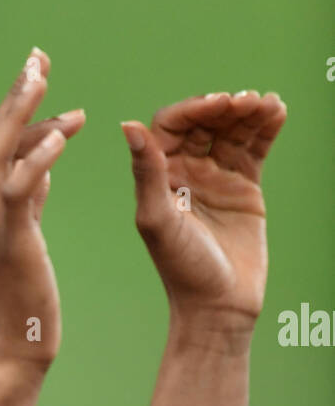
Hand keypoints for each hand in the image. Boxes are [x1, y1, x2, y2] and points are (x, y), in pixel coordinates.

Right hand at [0, 47, 85, 371]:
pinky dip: (39, 156)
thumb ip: (29, 198)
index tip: (38, 75)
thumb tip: (44, 158)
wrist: (10, 349)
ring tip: (45, 76)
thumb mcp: (22, 239)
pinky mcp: (7, 239)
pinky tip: (63, 133)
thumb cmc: (20, 300)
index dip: (16, 109)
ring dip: (22, 110)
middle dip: (15, 94)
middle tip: (39, 56)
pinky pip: (20, 188)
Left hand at [121, 91, 287, 327]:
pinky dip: (265, 128)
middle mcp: (185, 172)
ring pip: (231, 131)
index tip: (218, 104)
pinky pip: (254, 149)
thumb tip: (127, 124)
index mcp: (159, 176)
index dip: (193, 109)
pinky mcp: (243, 188)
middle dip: (225, 107)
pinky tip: (277, 110)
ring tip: (266, 104)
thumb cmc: (181, 268)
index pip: (171, 126)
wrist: (218, 304)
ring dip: (248, 112)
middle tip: (245, 101)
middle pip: (204, 123)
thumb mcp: (158, 219)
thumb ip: (146, 172)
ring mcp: (216, 178)